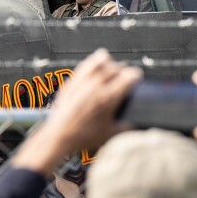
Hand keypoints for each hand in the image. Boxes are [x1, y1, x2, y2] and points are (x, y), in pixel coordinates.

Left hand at [11, 49, 141, 175]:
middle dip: (124, 71)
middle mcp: (96, 86)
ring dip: (110, 65)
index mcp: (108, 98)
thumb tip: (135, 122)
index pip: (128, 77)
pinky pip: (86, 65)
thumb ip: (126, 126)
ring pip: (100, 63)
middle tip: (126, 77)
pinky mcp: (72, 82)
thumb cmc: (82, 136)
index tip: (137, 78)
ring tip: (114, 69)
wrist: (59, 135)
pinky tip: (98, 62)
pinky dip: (94, 62)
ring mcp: (83, 82)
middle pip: (116, 68)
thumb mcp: (110, 134)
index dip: (136, 77)